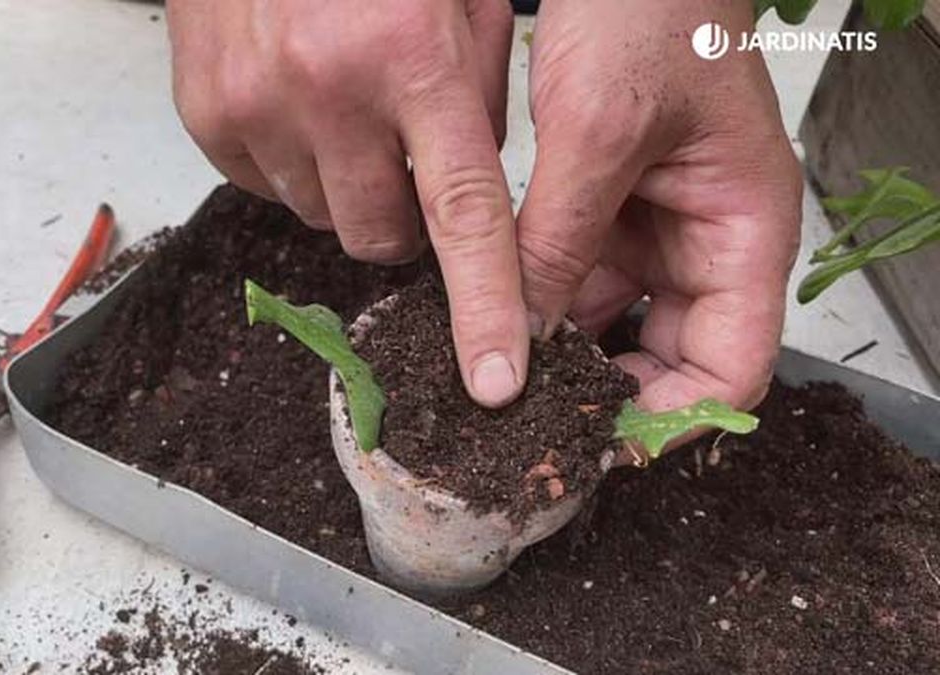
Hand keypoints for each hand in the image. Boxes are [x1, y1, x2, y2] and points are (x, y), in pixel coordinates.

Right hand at [167, 0, 532, 407]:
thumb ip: (474, 97)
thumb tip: (467, 195)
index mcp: (412, 58)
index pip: (461, 215)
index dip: (483, 306)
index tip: (493, 381)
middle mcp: (326, 91)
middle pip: (380, 238)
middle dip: (403, 220)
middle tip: (406, 156)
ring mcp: (254, 108)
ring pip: (319, 216)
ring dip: (344, 184)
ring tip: (344, 103)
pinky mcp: (206, 117)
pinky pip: (263, 187)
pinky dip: (291, 162)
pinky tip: (297, 100)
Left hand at [519, 0, 801, 445]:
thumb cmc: (649, 12)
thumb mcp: (598, 133)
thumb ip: (561, 241)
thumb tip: (523, 338)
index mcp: (744, 231)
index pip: (734, 368)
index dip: (674, 420)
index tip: (601, 446)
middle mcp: (706, 244)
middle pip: (672, 361)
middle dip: (608, 397)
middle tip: (533, 424)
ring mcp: (656, 232)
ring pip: (614, 328)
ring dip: (563, 356)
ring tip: (503, 381)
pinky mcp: (610, 215)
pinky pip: (578, 283)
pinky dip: (540, 306)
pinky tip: (494, 321)